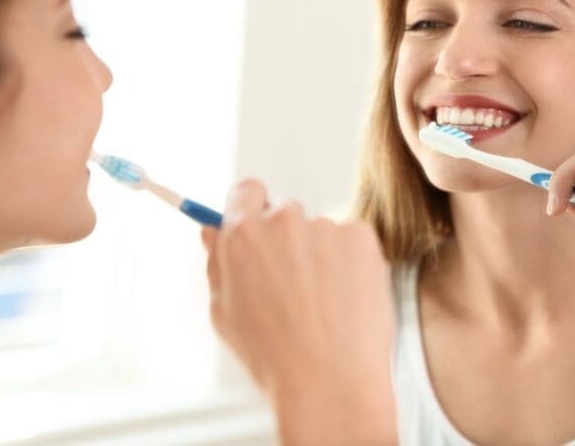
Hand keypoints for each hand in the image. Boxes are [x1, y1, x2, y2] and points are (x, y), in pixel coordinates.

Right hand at [201, 179, 396, 444]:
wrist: (330, 382)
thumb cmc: (273, 356)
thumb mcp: (225, 313)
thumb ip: (218, 263)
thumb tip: (213, 231)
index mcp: (242, 235)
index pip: (245, 192)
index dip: (251, 210)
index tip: (258, 227)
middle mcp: (282, 220)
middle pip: (284, 213)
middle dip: (288, 241)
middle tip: (294, 288)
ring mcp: (325, 226)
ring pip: (321, 233)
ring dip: (322, 257)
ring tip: (323, 308)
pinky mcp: (361, 237)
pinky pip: (352, 243)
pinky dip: (352, 265)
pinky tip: (346, 302)